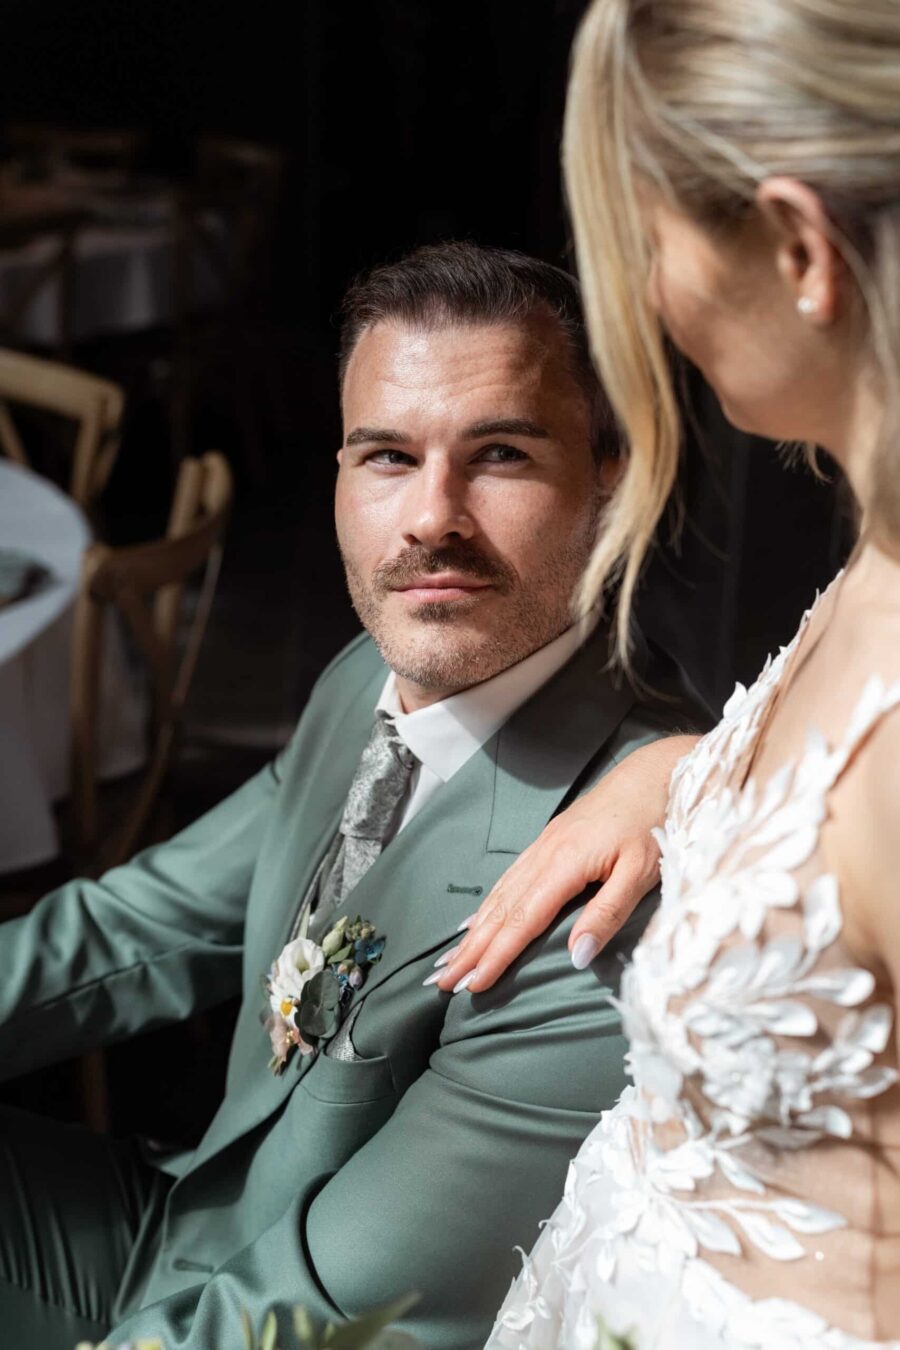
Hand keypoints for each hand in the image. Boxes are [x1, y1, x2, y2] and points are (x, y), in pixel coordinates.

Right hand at [430, 734, 697, 993]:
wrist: (654, 774)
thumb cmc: (653, 824)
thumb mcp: (641, 873)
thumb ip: (607, 915)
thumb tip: (576, 958)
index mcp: (565, 864)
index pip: (522, 920)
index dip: (496, 955)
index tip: (473, 984)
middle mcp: (545, 854)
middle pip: (501, 910)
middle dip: (472, 949)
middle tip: (443, 982)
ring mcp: (544, 846)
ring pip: (500, 894)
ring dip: (474, 930)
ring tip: (452, 959)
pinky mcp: (549, 841)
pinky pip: (509, 879)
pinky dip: (488, 904)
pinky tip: (477, 920)